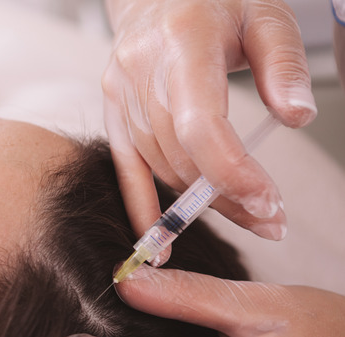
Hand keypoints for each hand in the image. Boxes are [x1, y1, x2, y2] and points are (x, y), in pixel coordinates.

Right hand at [103, 0, 315, 244]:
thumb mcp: (267, 16)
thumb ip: (284, 65)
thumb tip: (296, 117)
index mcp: (181, 41)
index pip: (199, 123)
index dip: (231, 171)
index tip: (267, 202)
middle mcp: (141, 69)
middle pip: (181, 153)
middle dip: (227, 195)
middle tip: (271, 220)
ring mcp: (120, 92)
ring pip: (160, 164)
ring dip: (200, 200)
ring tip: (245, 214)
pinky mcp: (113, 109)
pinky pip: (126, 167)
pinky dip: (143, 205)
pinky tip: (160, 240)